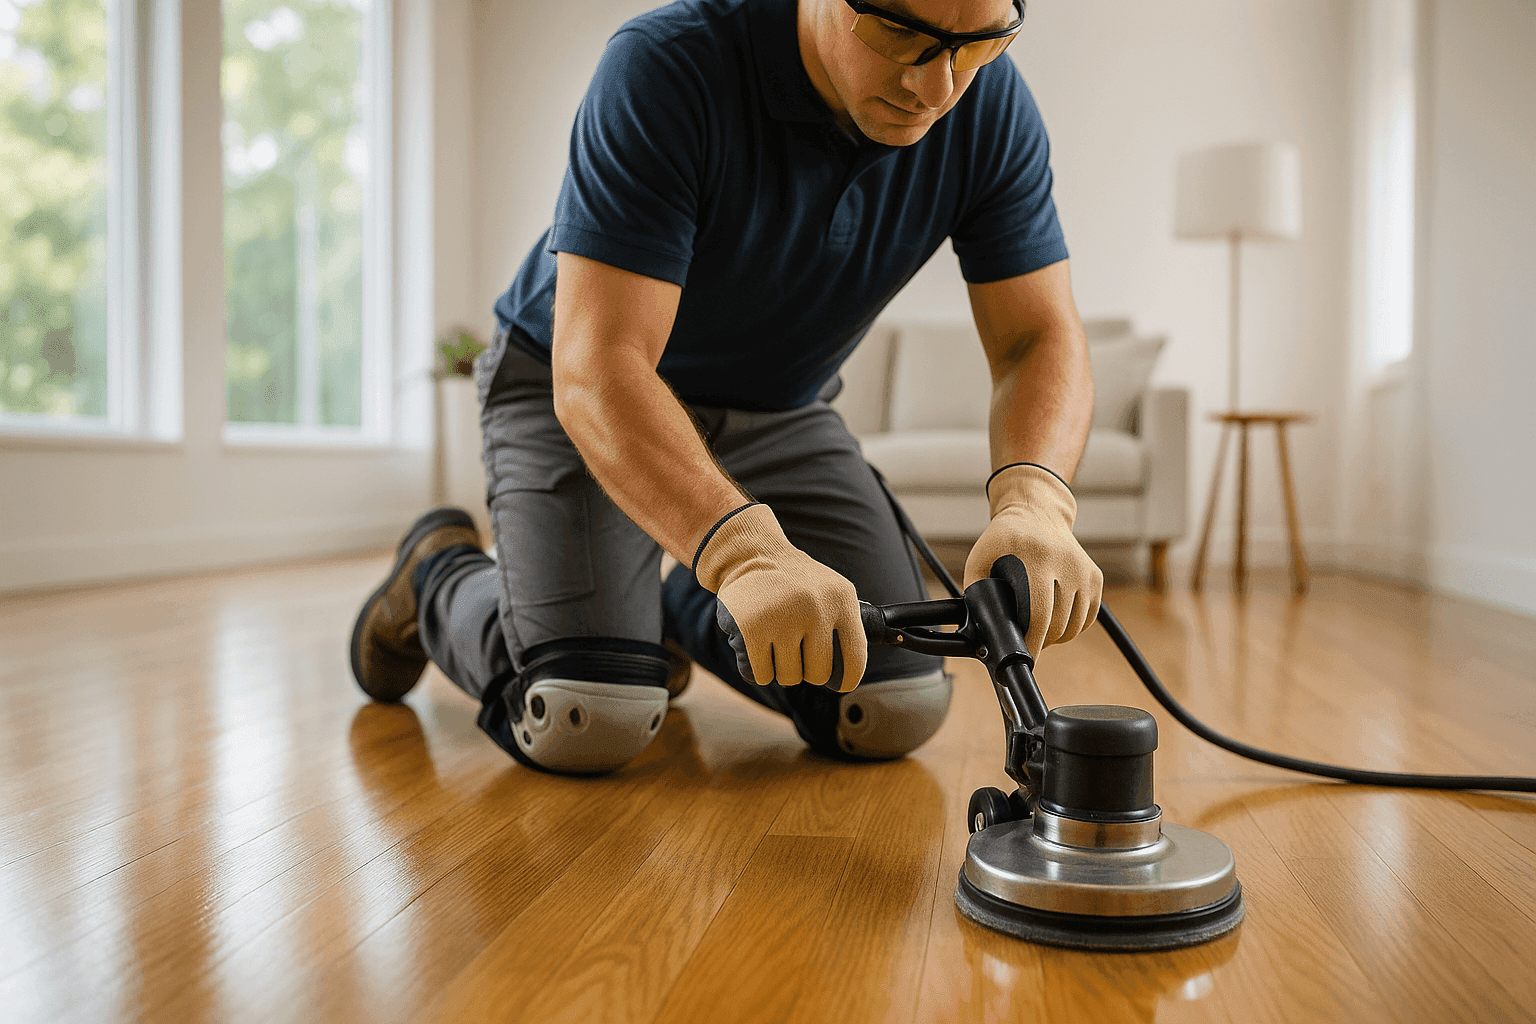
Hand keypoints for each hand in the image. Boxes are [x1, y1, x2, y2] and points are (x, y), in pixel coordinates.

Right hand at [696, 503, 866, 691]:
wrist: (752, 553)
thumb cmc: (794, 582)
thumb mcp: (831, 590)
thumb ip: (844, 625)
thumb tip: (849, 672)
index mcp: (841, 599)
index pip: (854, 656)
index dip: (847, 678)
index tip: (840, 684)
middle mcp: (815, 608)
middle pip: (817, 673)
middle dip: (806, 670)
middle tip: (795, 650)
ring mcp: (782, 618)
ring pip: (788, 677)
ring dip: (779, 667)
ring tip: (774, 640)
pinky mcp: (751, 629)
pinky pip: (760, 674)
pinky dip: (757, 668)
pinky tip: (756, 646)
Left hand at [963, 464, 1102, 657]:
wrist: (1037, 514)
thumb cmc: (1002, 540)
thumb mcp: (980, 559)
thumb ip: (977, 593)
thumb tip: (983, 631)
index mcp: (1035, 557)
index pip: (1039, 614)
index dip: (1032, 642)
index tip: (1025, 657)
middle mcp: (1065, 562)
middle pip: (1058, 624)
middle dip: (1042, 642)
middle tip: (1027, 643)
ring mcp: (1084, 570)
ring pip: (1074, 625)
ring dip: (1056, 636)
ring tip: (1038, 629)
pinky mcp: (1095, 576)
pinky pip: (1087, 617)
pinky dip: (1072, 626)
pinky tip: (1055, 618)